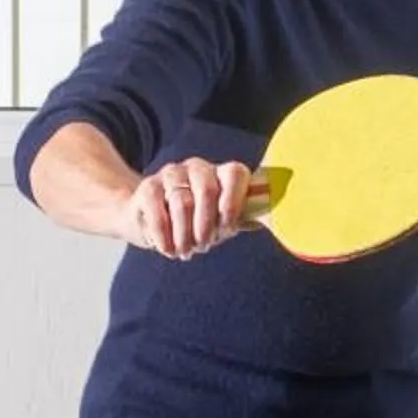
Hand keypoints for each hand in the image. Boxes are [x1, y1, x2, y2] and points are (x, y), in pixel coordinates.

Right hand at [119, 157, 253, 259]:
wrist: (147, 217)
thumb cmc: (193, 221)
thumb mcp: (219, 221)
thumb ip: (240, 218)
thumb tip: (270, 220)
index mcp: (220, 173)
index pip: (235, 174)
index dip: (234, 202)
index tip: (228, 228)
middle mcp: (196, 167)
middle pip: (207, 190)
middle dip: (207, 225)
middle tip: (203, 245)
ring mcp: (171, 174)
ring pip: (182, 203)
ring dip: (186, 236)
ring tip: (186, 250)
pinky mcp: (148, 187)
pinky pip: (159, 214)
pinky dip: (166, 238)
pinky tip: (168, 249)